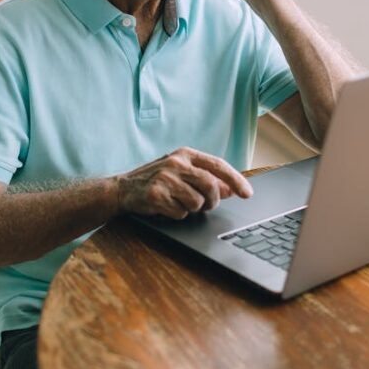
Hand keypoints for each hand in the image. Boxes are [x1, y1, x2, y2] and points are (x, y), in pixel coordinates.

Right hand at [115, 147, 252, 218]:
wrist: (122, 189)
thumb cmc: (156, 180)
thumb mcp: (182, 174)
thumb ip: (206, 179)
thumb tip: (231, 189)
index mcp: (185, 154)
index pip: (218, 165)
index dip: (236, 180)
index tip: (247, 194)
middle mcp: (176, 163)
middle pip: (210, 186)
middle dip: (213, 201)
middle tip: (206, 206)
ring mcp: (165, 178)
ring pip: (197, 202)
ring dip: (192, 209)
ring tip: (178, 202)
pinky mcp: (156, 195)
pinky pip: (181, 213)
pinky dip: (177, 214)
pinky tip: (166, 207)